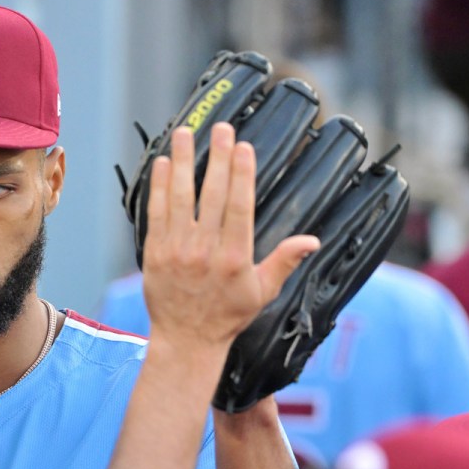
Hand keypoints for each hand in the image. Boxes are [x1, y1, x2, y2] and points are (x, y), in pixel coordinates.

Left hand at [142, 123, 318, 348]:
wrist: (186, 340)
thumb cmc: (227, 316)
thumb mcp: (262, 292)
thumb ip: (284, 262)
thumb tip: (312, 240)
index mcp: (235, 258)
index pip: (239, 207)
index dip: (241, 174)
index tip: (244, 147)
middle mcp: (205, 252)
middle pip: (212, 195)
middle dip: (217, 158)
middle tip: (221, 128)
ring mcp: (177, 251)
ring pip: (180, 198)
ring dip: (183, 163)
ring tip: (185, 133)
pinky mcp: (155, 253)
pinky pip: (157, 213)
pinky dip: (159, 187)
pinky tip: (163, 163)